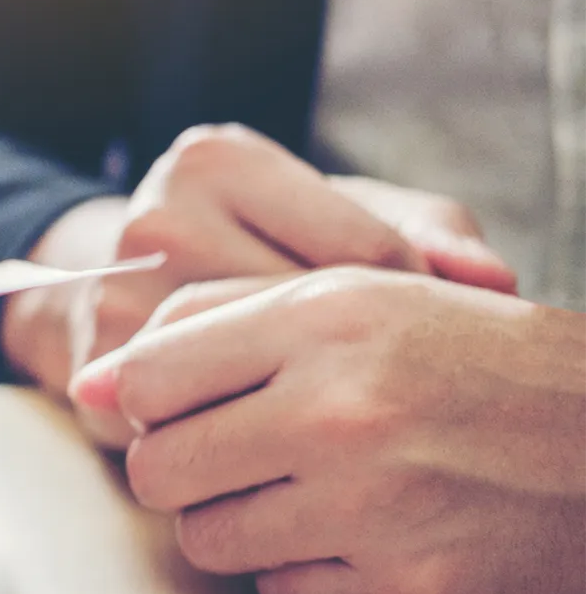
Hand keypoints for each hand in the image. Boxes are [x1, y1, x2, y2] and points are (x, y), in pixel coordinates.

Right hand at [2, 124, 514, 446]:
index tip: (411, 332)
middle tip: (382, 383)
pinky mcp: (99, 368)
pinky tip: (266, 427)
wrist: (107, 285)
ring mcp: (119, 294)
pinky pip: (205, 422)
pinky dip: (245, 433)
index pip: (363, 248)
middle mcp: (159, 216)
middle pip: (307, 318)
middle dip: (356, 359)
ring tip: (322, 404)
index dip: (408, 305)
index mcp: (217, 160)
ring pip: (257, 377)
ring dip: (299, 403)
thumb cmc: (249, 245)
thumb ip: (425, 230)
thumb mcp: (331, 211)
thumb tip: (495, 281)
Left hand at [73, 270, 585, 593]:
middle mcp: (343, 410)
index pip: (148, 372)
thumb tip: (93, 380)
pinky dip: (305, 572)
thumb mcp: (358, 298)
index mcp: (326, 320)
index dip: (145, 396)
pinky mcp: (407, 589)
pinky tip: (360, 533)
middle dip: (181, 466)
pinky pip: (281, 592)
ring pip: (207, 538)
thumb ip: (215, 319)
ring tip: (305, 489)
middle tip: (234, 454)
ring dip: (238, 521)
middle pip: (158, 466)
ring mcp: (373, 507)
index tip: (176, 404)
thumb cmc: (472, 360)